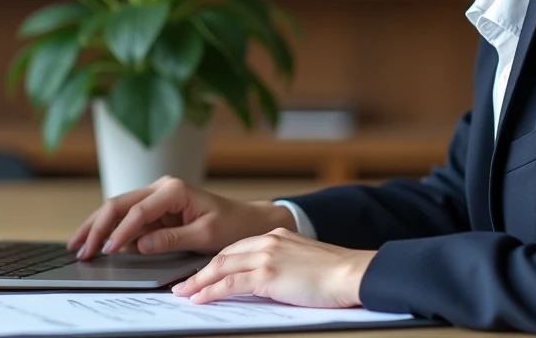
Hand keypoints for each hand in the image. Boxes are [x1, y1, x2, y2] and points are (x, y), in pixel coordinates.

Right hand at [67, 176, 295, 259]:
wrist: (246, 220)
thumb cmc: (231, 224)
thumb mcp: (205, 234)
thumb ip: (172, 239)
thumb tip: (140, 245)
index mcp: (173, 190)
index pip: (137, 211)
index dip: (119, 232)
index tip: (105, 250)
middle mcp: (161, 188)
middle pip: (118, 204)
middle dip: (97, 226)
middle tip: (80, 249)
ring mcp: (156, 197)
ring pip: (118, 208)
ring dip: (97, 226)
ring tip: (78, 245)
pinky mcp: (155, 209)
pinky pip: (128, 218)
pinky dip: (110, 230)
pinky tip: (96, 243)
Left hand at [172, 227, 377, 308]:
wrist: (352, 272)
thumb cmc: (336, 273)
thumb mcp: (305, 260)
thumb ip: (284, 264)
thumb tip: (271, 280)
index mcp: (277, 236)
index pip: (237, 247)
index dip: (217, 261)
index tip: (204, 272)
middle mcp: (268, 241)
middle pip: (224, 255)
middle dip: (201, 271)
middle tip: (183, 284)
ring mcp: (267, 256)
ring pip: (221, 267)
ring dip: (199, 282)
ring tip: (184, 293)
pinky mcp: (268, 275)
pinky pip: (231, 283)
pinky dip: (211, 291)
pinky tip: (200, 299)